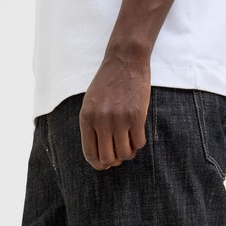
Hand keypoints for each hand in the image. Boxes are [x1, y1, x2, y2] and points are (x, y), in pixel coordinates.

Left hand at [79, 55, 150, 170]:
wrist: (125, 60)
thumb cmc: (108, 83)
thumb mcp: (91, 103)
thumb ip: (92, 126)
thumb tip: (99, 155)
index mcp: (87, 118)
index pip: (90, 153)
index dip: (98, 164)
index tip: (105, 165)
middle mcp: (101, 120)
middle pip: (108, 158)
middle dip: (114, 160)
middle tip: (119, 152)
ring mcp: (119, 119)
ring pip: (125, 154)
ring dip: (128, 153)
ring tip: (129, 142)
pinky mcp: (137, 116)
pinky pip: (139, 143)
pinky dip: (139, 143)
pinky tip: (137, 133)